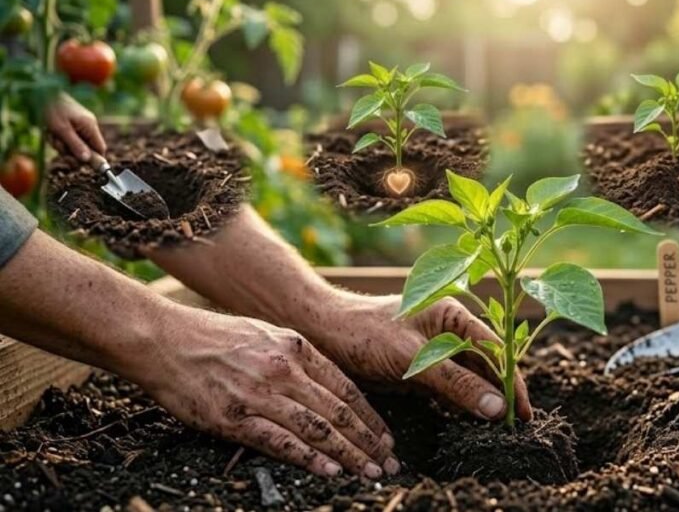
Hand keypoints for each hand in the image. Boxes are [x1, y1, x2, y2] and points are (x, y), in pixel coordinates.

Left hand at [44, 93, 105, 161]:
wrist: (41, 90)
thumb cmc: (51, 107)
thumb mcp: (61, 129)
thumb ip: (75, 145)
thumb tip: (87, 160)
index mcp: (90, 126)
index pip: (100, 149)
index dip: (92, 158)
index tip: (78, 162)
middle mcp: (88, 125)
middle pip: (86, 149)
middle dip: (70, 150)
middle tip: (58, 145)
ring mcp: (79, 124)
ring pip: (74, 144)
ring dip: (61, 144)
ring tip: (51, 134)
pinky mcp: (71, 123)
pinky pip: (68, 137)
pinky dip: (58, 138)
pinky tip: (50, 131)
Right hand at [121, 309, 397, 477]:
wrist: (162, 339)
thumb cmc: (211, 336)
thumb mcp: (265, 334)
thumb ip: (297, 357)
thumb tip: (327, 384)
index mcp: (295, 347)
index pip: (346, 388)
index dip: (371, 417)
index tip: (387, 437)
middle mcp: (284, 370)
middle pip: (339, 412)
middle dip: (369, 441)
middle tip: (388, 463)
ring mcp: (260, 395)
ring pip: (317, 429)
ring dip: (348, 455)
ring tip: (368, 472)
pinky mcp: (234, 418)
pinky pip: (281, 443)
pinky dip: (310, 459)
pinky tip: (330, 471)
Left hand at [309, 294, 532, 422]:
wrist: (322, 334)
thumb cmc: (364, 333)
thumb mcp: (412, 358)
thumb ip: (455, 383)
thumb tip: (496, 407)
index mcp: (454, 315)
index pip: (497, 351)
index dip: (513, 382)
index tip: (522, 413)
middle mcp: (450, 331)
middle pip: (487, 367)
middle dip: (501, 395)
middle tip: (513, 428)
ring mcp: (437, 352)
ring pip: (470, 381)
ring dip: (482, 404)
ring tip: (496, 431)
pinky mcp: (422, 371)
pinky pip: (451, 391)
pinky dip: (462, 407)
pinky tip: (470, 425)